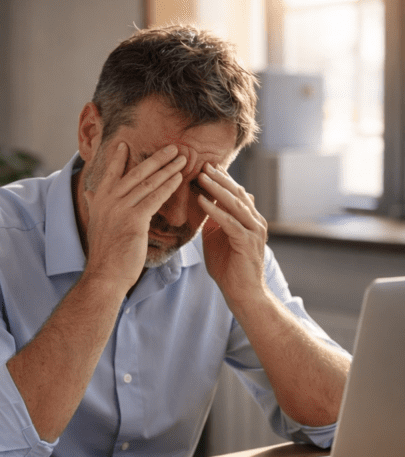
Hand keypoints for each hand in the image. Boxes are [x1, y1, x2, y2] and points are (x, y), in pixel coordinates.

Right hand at [82, 141, 186, 288]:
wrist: (105, 274)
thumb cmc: (104, 252)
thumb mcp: (95, 223)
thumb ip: (94, 204)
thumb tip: (89, 192)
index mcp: (99, 201)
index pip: (111, 174)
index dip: (118, 158)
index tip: (124, 143)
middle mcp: (108, 201)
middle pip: (135, 174)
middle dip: (156, 159)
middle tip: (172, 147)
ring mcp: (121, 210)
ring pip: (148, 184)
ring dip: (167, 170)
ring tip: (182, 159)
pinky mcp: (134, 220)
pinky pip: (154, 199)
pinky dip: (167, 187)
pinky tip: (179, 179)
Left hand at [197, 163, 267, 302]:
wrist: (242, 293)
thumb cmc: (228, 267)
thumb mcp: (216, 238)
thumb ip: (213, 221)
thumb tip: (202, 204)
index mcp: (249, 219)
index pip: (235, 193)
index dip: (221, 179)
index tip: (205, 165)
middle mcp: (255, 221)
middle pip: (236, 193)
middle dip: (219, 178)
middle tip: (203, 164)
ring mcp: (253, 231)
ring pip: (234, 204)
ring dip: (216, 189)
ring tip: (201, 176)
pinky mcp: (247, 242)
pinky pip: (229, 222)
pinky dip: (214, 210)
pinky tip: (201, 201)